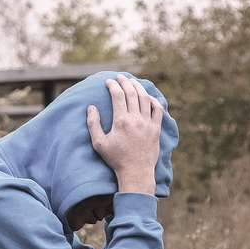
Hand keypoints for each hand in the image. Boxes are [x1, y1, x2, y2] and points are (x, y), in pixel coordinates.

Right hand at [86, 74, 162, 194]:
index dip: (113, 85)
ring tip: (133, 82)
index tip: (108, 81)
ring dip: (138, 87)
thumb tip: (91, 107)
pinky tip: (148, 96)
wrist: (136, 172)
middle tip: (120, 77)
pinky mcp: (156, 129)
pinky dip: (153, 100)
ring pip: (145, 98)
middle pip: (132, 93)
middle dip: (125, 82)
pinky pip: (158, 109)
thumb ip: (93, 124)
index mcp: (121, 121)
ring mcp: (148, 123)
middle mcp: (135, 119)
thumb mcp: (99, 143)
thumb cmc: (115, 159)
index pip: (118, 95)